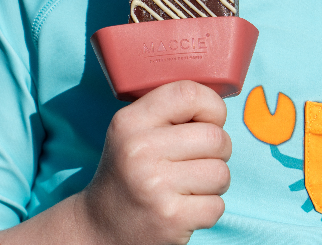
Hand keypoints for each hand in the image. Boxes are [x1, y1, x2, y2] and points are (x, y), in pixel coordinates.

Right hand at [81, 80, 231, 244]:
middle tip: (201, 157)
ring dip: (216, 180)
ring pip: (221, 172)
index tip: (210, 119)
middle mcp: (140, 151)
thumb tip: (218, 102)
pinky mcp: (171, 219)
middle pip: (215, 137)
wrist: (100, 227)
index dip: (212, 104)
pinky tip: (187, 206)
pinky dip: (209, 207)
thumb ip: (168, 111)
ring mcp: (155, 187)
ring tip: (193, 183)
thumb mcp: (133, 130)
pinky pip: (217, 206)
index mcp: (131, 121)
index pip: (188, 93)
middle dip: (220, 149)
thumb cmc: (128, 172)